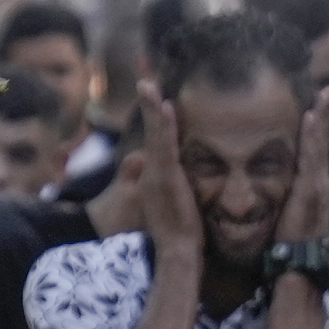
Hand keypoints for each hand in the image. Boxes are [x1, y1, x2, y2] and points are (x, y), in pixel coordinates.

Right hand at [122, 89, 199, 284]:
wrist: (178, 251)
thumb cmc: (182, 230)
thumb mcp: (179, 201)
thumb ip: (176, 184)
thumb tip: (182, 175)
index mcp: (157, 173)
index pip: (157, 136)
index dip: (154, 112)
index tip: (154, 90)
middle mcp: (152, 170)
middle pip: (150, 129)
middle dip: (148, 103)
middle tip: (145, 77)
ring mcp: (156, 173)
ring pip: (155, 134)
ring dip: (151, 107)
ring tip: (147, 83)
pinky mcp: (164, 177)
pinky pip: (164, 146)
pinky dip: (162, 125)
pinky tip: (163, 106)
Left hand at [280, 93, 328, 245]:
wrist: (296, 267)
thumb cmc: (287, 246)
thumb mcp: (288, 218)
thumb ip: (286, 203)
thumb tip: (274, 194)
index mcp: (314, 189)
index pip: (316, 153)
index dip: (317, 130)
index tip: (316, 107)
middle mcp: (321, 185)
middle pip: (323, 143)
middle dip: (325, 116)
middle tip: (328, 90)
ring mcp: (319, 187)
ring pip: (320, 146)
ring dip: (322, 119)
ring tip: (324, 96)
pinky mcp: (311, 191)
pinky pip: (312, 158)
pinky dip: (313, 137)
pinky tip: (311, 118)